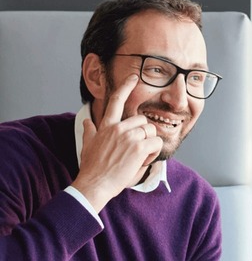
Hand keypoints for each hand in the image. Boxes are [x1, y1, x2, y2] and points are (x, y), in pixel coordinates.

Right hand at [71, 75, 162, 211]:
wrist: (94, 184)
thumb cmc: (92, 168)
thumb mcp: (87, 145)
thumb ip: (89, 131)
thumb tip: (87, 121)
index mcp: (106, 126)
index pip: (116, 100)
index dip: (126, 86)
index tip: (134, 76)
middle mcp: (118, 128)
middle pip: (143, 120)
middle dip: (144, 135)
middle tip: (136, 151)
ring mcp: (129, 136)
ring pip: (151, 131)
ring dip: (149, 144)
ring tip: (138, 157)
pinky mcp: (138, 147)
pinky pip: (156, 142)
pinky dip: (154, 152)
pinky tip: (143, 160)